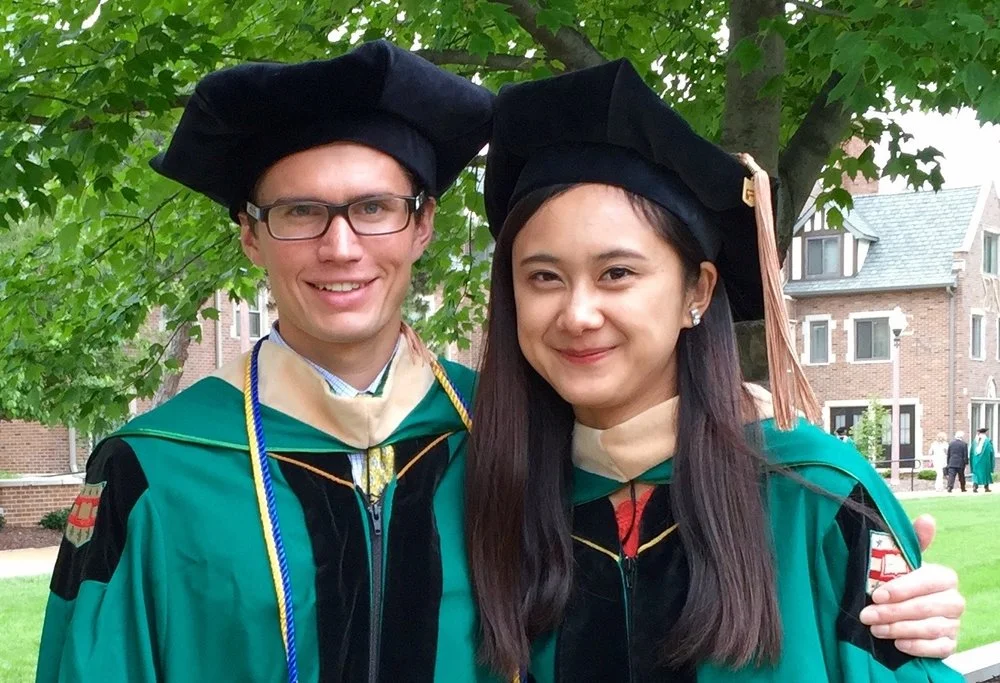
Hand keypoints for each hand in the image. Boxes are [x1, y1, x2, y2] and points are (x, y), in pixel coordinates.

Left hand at [858, 516, 964, 658]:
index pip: (927, 582)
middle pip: (925, 608)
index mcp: (944, 577)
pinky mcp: (950, 644)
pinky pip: (938, 649)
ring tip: (875, 629)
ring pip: (929, 628)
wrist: (908, 609)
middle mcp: (954, 600)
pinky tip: (897, 644)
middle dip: (892, 612)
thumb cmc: (903, 582)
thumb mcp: (903, 562)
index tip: (877, 595)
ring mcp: (954, 624)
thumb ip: (912, 542)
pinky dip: (916, 646)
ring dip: (898, 630)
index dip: (902, 589)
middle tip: (867, 615)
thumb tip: (927, 519)